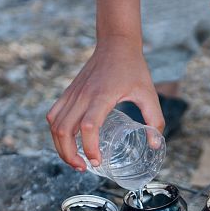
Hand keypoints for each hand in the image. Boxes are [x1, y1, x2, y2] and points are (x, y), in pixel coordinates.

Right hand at [46, 38, 163, 170]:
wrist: (116, 43)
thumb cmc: (133, 68)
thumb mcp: (149, 94)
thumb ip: (154, 120)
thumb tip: (156, 144)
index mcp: (102, 96)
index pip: (89, 126)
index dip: (90, 148)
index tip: (97, 161)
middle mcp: (83, 96)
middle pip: (64, 131)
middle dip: (69, 155)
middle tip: (84, 167)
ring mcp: (72, 94)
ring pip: (55, 125)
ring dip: (60, 146)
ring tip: (75, 160)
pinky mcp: (68, 93)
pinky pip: (53, 115)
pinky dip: (56, 132)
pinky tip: (66, 142)